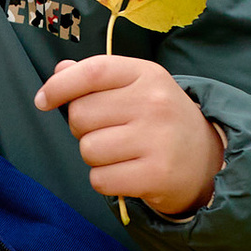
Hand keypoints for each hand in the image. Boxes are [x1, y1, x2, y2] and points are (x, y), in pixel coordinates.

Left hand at [37, 55, 225, 215]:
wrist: (206, 160)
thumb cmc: (160, 120)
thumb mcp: (137, 88)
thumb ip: (97, 78)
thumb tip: (59, 72)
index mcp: (147, 74)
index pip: (93, 70)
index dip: (60, 85)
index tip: (43, 100)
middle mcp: (154, 103)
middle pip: (81, 115)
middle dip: (83, 128)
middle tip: (109, 133)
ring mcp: (157, 139)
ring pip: (88, 149)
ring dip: (95, 157)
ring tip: (121, 154)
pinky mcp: (156, 174)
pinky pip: (100, 179)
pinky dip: (105, 180)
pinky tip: (126, 173)